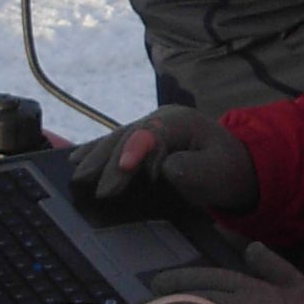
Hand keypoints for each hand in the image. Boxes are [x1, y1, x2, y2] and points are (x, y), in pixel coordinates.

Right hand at [71, 106, 256, 215]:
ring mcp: (147, 128)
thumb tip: (168, 168)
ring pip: (116, 138)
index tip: (123, 167)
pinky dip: (93, 152)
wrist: (230, 166)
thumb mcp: (218, 172)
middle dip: (107, 160)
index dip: (136, 148)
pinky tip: (74, 160)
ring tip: (76, 176)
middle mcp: (159, 120)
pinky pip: (113, 144)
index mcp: (180, 122)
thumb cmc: (225, 170)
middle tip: (88, 183)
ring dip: (94, 157)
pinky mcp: (139, 141)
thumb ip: (196, 170)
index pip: (154, 131)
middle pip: (127, 135)